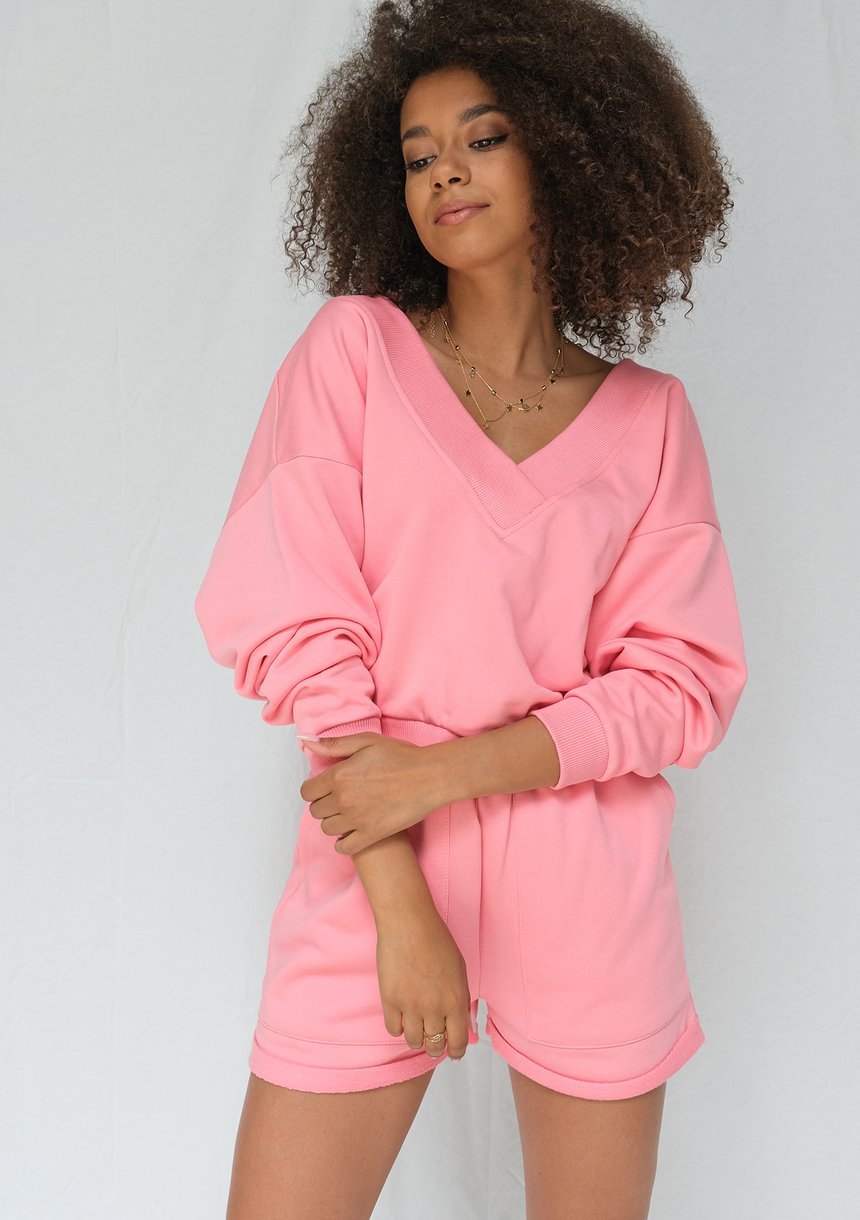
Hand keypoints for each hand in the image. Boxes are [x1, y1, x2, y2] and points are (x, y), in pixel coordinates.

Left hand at [298, 732, 445, 855]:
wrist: (429, 777)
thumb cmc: (400, 756)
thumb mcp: (366, 742)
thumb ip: (334, 744)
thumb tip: (306, 742)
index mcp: (339, 776)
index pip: (308, 791)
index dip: (314, 789)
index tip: (326, 787)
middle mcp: (343, 799)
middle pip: (316, 811)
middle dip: (324, 804)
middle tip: (340, 798)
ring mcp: (356, 820)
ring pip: (327, 828)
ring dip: (334, 821)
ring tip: (348, 813)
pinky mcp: (371, 835)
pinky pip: (344, 847)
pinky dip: (344, 842)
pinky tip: (352, 832)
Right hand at [376, 909, 471, 1060]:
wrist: (409, 924)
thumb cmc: (437, 940)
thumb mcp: (460, 969)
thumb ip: (462, 997)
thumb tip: (463, 1021)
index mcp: (455, 1001)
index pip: (458, 1042)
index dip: (456, 1051)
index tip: (453, 1052)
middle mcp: (434, 1008)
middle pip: (434, 1045)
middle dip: (436, 1047)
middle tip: (434, 1042)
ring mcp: (410, 1006)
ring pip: (413, 1041)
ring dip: (417, 1039)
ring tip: (417, 1028)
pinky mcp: (390, 1000)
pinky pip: (393, 1029)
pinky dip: (398, 1027)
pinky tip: (401, 1017)